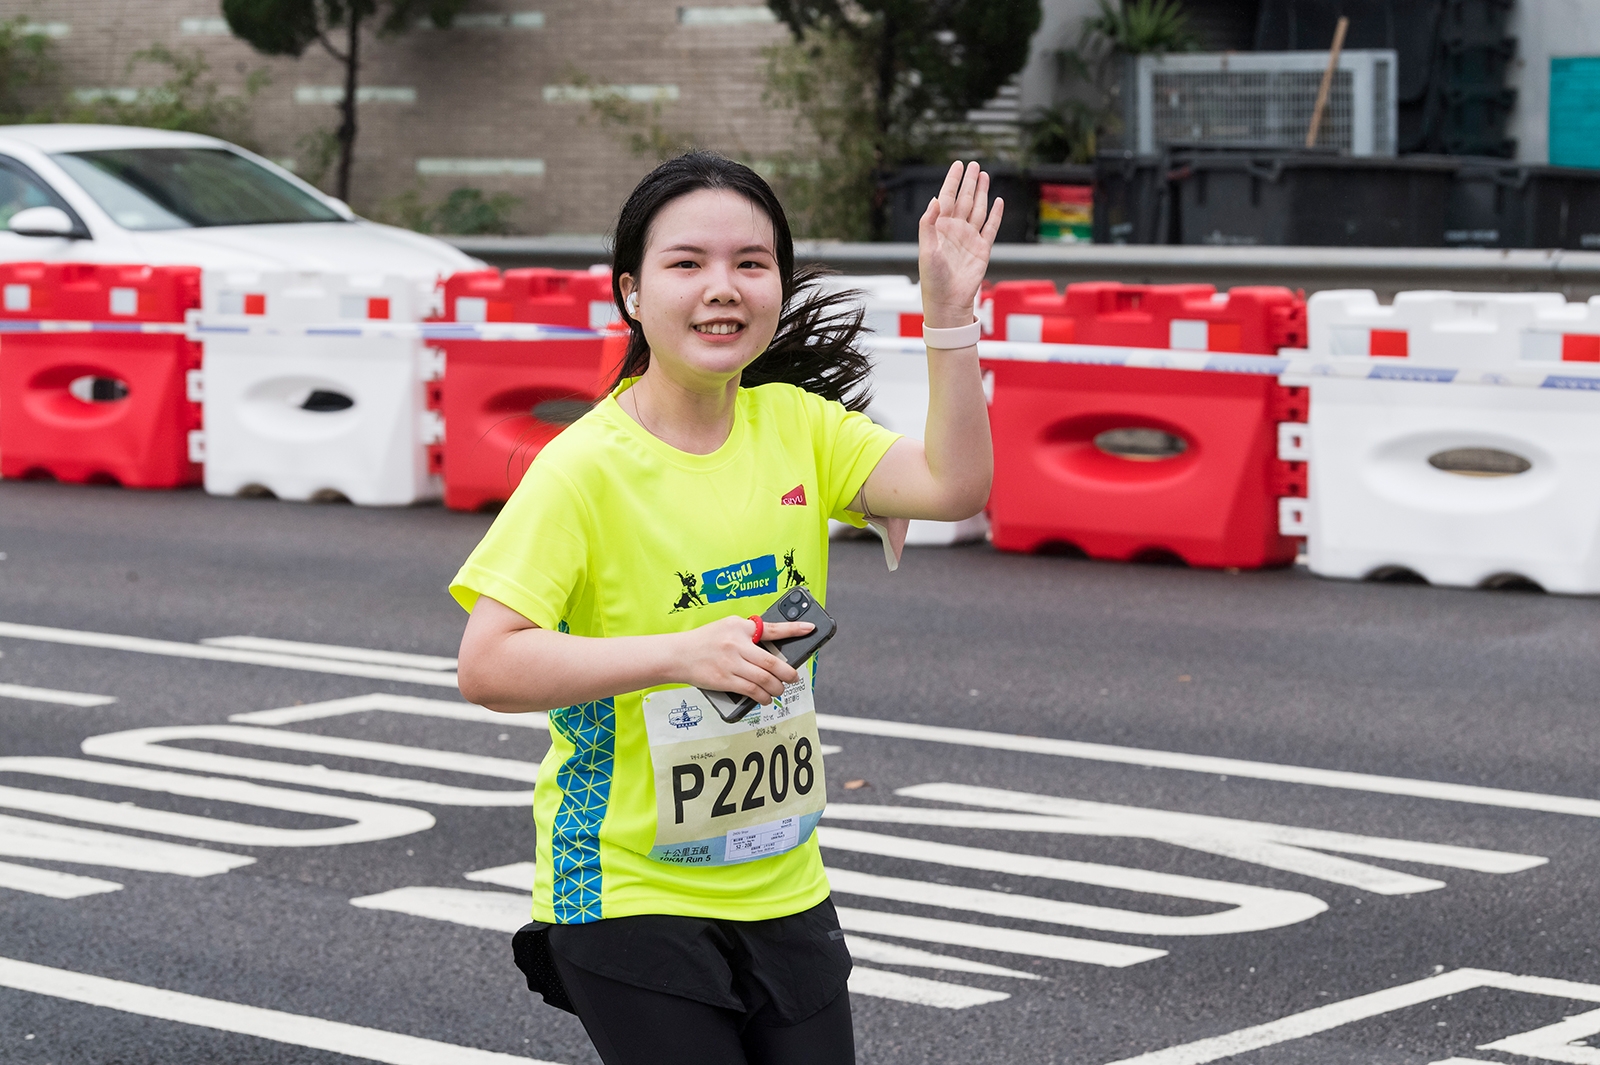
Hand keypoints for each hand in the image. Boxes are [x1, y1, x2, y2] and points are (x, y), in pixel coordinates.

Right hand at [676, 616, 815, 704]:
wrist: (678, 654)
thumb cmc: (705, 640)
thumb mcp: (728, 627)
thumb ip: (749, 633)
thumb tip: (773, 648)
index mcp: (740, 627)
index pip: (772, 628)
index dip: (794, 629)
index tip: (810, 629)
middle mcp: (737, 644)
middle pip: (772, 662)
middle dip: (788, 673)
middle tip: (793, 677)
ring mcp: (731, 663)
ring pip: (764, 680)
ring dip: (777, 688)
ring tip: (780, 689)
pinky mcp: (725, 680)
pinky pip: (752, 691)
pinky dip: (763, 697)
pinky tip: (766, 698)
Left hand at [918, 161, 1002, 328]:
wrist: (948, 302)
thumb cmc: (933, 279)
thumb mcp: (926, 250)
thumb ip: (928, 224)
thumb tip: (935, 199)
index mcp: (940, 228)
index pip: (946, 197)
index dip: (952, 181)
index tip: (958, 164)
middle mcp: (955, 230)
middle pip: (964, 200)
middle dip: (969, 182)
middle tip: (974, 164)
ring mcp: (969, 238)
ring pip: (978, 209)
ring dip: (982, 193)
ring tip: (985, 175)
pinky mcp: (982, 249)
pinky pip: (991, 227)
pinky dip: (995, 214)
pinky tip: (998, 201)